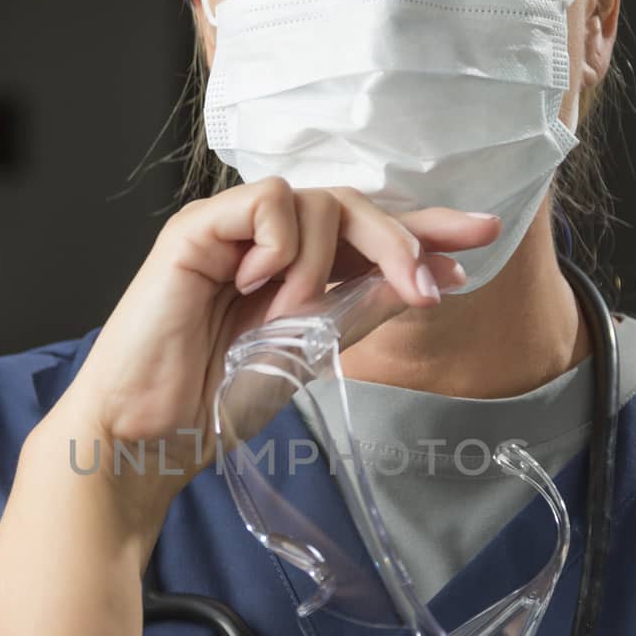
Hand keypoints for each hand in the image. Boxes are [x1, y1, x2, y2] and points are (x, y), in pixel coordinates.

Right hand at [50, 177, 499, 492]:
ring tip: (298, 311)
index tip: (484, 236)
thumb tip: (431, 278)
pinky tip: (261, 283)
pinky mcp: (196, 230)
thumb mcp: (310, 353)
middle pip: (352, 205)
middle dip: (401, 239)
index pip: (368, 234)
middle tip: (427, 283)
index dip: (426, 229)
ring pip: (316, 199)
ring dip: (328, 258)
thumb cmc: (214, 401)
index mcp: (295, 271)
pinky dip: (281, 243)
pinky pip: (266, 201)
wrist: (151, 435)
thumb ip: (362, 310)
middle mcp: (266, 244)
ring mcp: (231, 233)